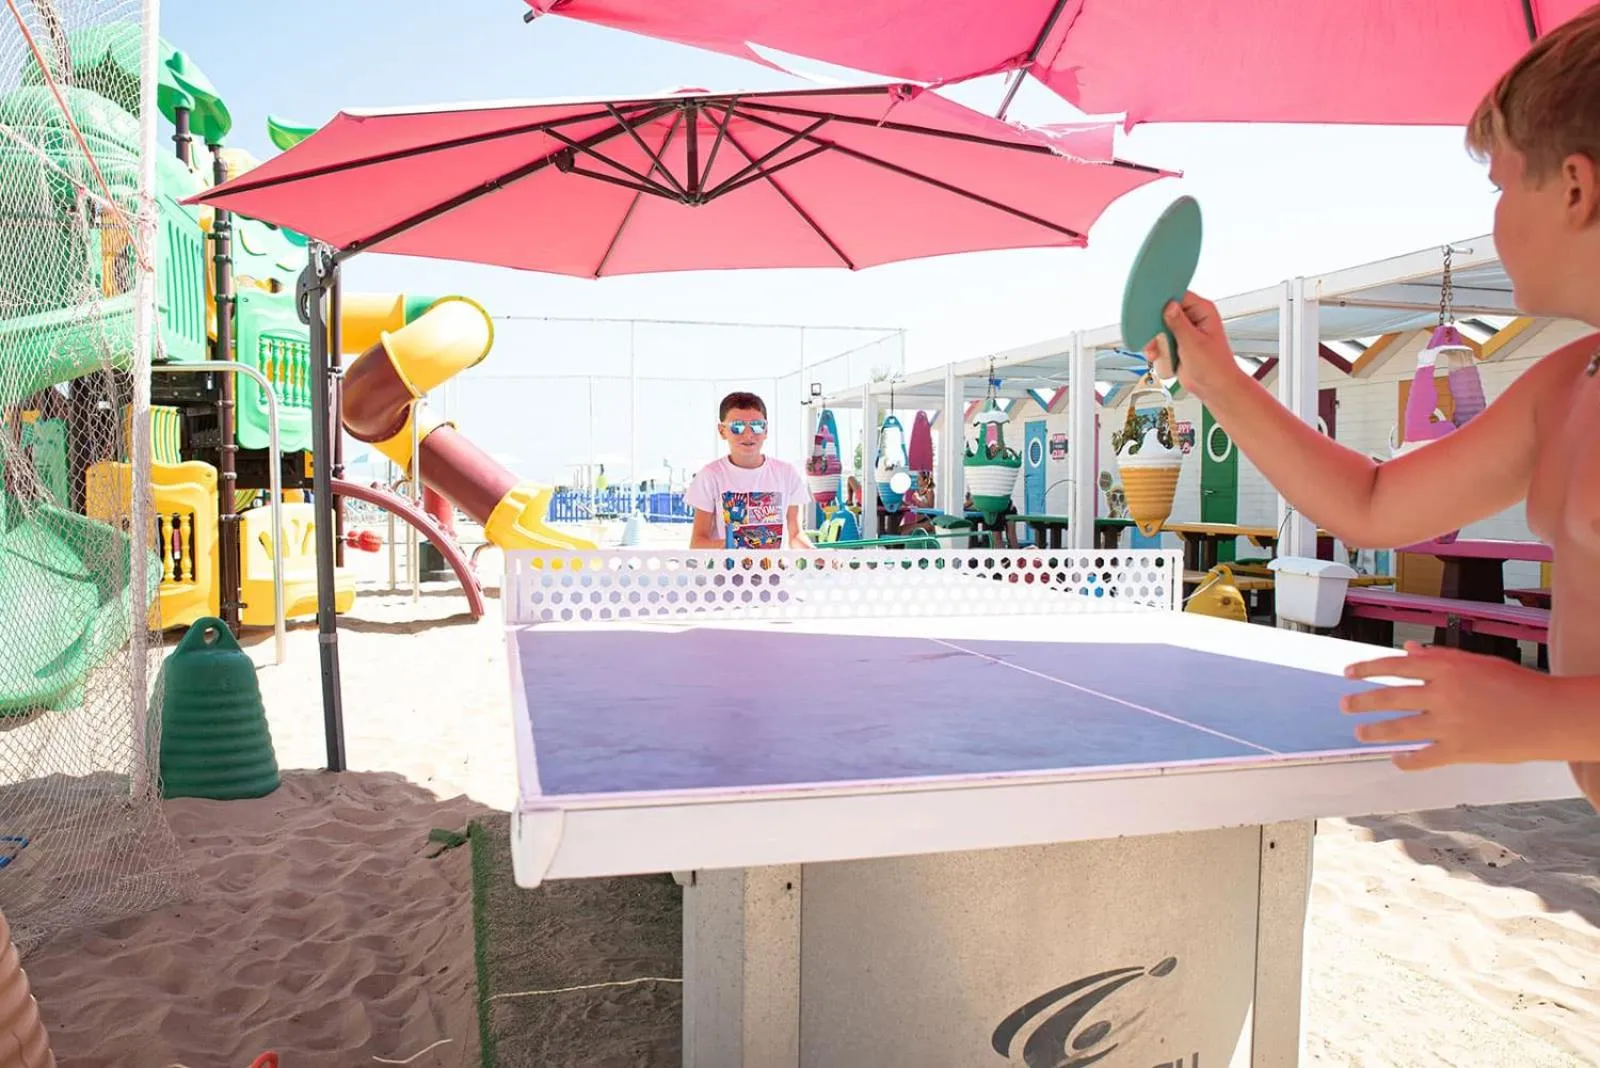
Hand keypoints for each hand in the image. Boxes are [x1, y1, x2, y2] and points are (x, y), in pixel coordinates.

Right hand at [1141, 291, 1242, 397]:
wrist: (1214, 388)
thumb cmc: (1215, 367)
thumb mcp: (1194, 342)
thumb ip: (1178, 323)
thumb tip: (1168, 306)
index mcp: (1202, 311)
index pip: (1178, 295)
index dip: (1163, 301)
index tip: (1152, 309)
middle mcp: (1193, 319)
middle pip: (1165, 311)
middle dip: (1156, 325)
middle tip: (1155, 337)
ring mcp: (1184, 331)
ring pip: (1159, 327)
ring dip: (1155, 340)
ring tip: (1158, 350)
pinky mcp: (1176, 343)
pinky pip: (1159, 340)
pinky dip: (1156, 349)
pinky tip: (1159, 355)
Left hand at [1341, 641, 1557, 769]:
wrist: (1548, 716)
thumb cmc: (1516, 684)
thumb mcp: (1476, 663)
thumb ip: (1439, 658)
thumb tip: (1409, 650)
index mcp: (1447, 668)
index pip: (1395, 665)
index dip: (1367, 668)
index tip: (1348, 672)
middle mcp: (1443, 695)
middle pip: (1390, 697)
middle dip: (1362, 701)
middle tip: (1345, 705)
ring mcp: (1449, 725)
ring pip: (1399, 729)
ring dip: (1375, 731)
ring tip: (1360, 731)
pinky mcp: (1459, 751)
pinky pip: (1422, 758)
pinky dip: (1406, 760)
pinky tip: (1396, 759)